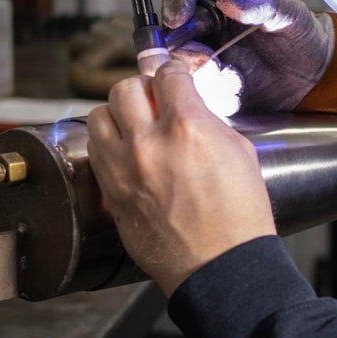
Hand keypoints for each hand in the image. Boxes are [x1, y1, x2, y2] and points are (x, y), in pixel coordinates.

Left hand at [85, 59, 276, 295]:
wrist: (221, 266)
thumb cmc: (238, 218)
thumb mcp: (239, 153)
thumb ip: (207, 121)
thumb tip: (189, 107)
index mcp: (187, 128)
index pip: (166, 74)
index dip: (174, 71)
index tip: (175, 75)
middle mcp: (148, 144)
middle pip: (125, 88)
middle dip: (144, 88)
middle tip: (156, 98)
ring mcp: (123, 170)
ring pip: (99, 115)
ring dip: (119, 114)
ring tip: (136, 124)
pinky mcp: (111, 194)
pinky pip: (96, 151)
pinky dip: (109, 144)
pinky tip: (128, 152)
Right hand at [162, 0, 332, 111]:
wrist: (313, 79)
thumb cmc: (301, 39)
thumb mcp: (292, 15)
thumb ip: (266, 0)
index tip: (178, 15)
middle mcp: (207, 25)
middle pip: (174, 28)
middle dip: (181, 43)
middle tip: (201, 55)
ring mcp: (205, 56)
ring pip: (178, 62)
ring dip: (194, 71)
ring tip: (226, 77)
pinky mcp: (208, 87)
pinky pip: (193, 90)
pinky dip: (206, 93)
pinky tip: (231, 93)